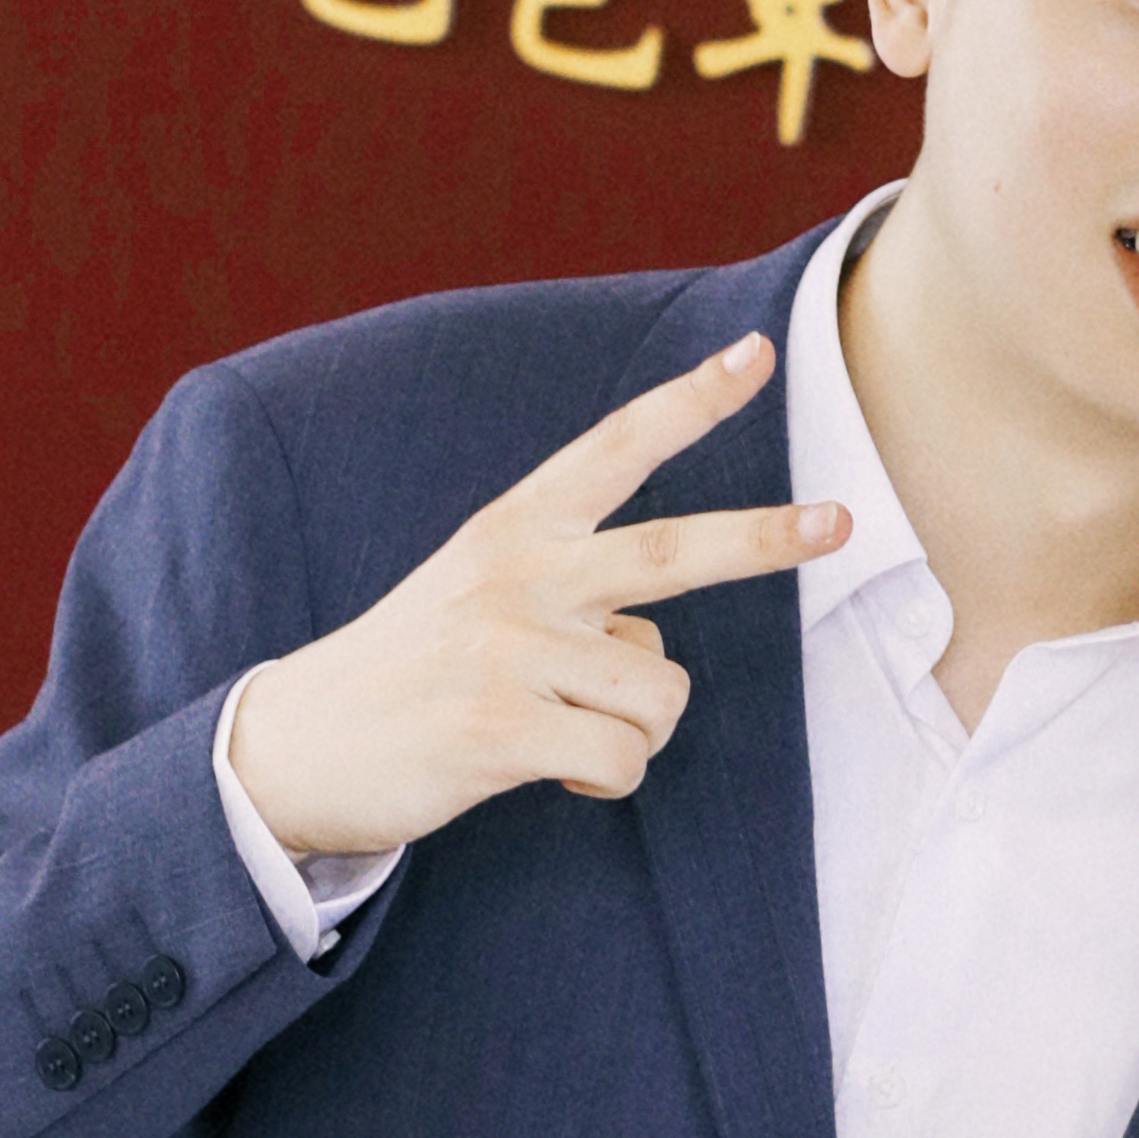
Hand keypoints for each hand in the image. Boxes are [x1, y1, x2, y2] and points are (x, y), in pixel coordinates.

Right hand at [226, 333, 843, 859]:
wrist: (293, 747)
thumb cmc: (410, 676)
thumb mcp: (476, 595)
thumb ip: (569, 597)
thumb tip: (651, 650)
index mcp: (513, 529)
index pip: (615, 448)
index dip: (691, 401)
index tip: (756, 354)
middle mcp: (519, 575)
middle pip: (674, 550)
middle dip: (768, 537)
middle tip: (844, 521)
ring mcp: (510, 649)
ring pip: (659, 692)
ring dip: (636, 733)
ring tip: (565, 736)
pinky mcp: (502, 728)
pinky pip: (623, 760)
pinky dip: (607, 784)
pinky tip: (553, 777)